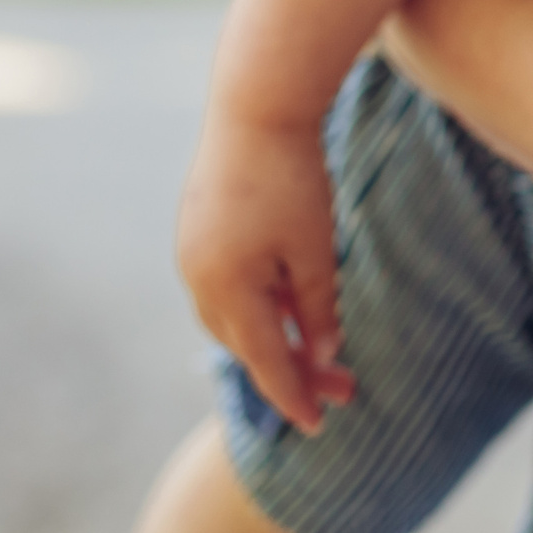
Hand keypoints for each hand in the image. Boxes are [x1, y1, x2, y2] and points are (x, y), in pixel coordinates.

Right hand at [175, 115, 354, 433]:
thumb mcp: (315, 249)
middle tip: (342, 388)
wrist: (256, 106)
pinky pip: (225, 286)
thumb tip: (321, 354)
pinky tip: (285, 304)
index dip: (293, 395)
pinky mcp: (196, 230)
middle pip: (246, 343)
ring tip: (316, 350)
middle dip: (291, 369)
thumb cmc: (292, 177)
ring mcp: (191, 253)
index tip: (319, 426)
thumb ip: (316, 307)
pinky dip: (256, 305)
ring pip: (233, 317)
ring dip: (272, 337)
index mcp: (227, 289)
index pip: (264, 360)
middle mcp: (197, 278)